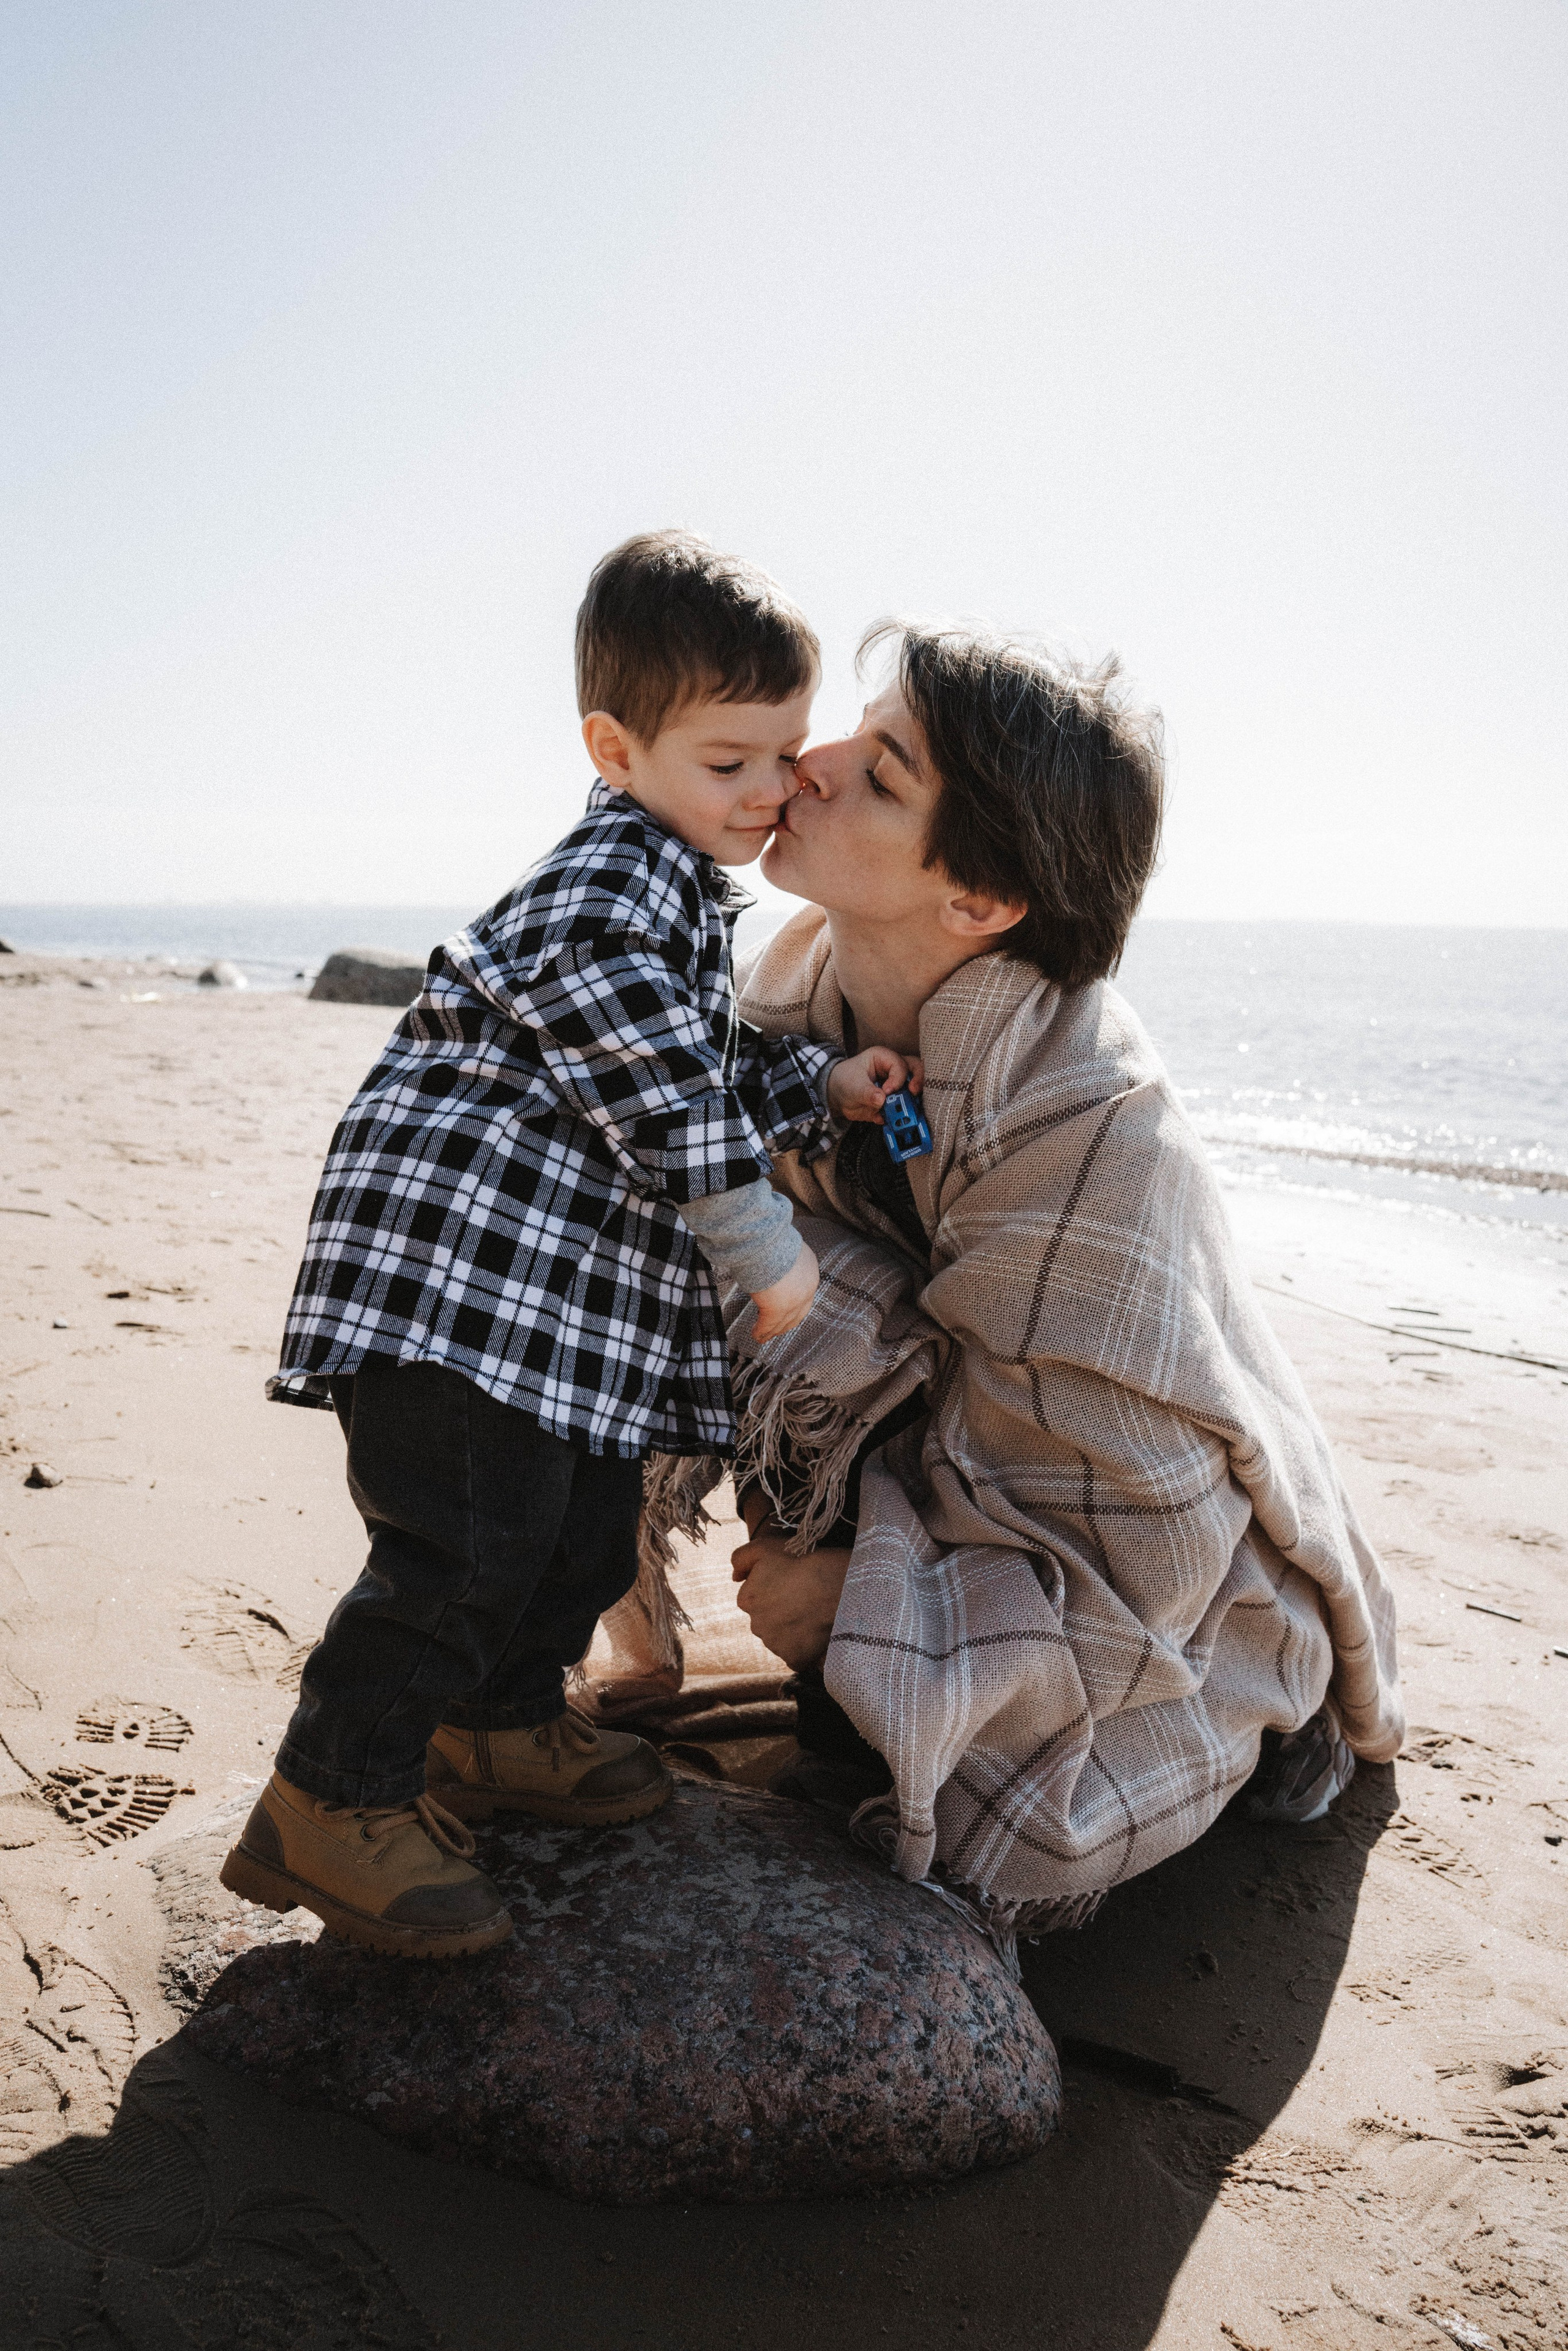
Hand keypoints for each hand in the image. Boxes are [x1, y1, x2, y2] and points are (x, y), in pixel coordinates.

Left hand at [730, 1526, 852, 1668]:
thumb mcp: (766, 1547)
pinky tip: (818, 1633)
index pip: (754, 1598)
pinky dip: (805, 1647)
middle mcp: (756, 1626)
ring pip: (781, 1638)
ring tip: (814, 1614)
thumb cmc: (804, 1562)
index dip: (774, 1589)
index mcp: (747, 1600)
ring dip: (793, 1629)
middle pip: (767, 1620)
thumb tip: (734, 1576)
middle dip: (781, 1612)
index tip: (791, 1583)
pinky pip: (797, 1655)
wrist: (838, 1586)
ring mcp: (776, 1645)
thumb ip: (741, 1558)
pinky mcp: (794, 1659)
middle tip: (805, 1598)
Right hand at [750, 1240, 818, 1341]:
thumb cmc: (768, 1237)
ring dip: (773, 1331)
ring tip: (763, 1337)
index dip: (796, 1305)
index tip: (787, 1312)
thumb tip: (769, 1258)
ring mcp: (794, 1301)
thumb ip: (781, 1259)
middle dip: (787, 1323)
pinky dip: (761, 1332)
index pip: (805, 1293)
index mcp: (810, 1269)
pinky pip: (767, 1325)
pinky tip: (755, 1335)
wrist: (765, 1240)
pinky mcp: (777, 1309)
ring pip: (784, 1322)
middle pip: (799, 1313)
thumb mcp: (782, 1247)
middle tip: (777, 1330)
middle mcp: (807, 1287)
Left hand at [826, 1047, 923, 1124]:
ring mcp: (897, 1083)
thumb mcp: (852, 1087)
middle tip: (913, 1093)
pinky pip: (908, 1103)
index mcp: (883, 1058)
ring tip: (909, 1110)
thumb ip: (867, 1093)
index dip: (897, 1079)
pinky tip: (900, 1119)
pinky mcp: (897, 1099)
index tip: (887, 1092)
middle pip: (915, 1068)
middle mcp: (894, 1068)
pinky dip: (907, 1111)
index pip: (899, 1065)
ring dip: (914, 1099)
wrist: (838, 1097)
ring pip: (915, 1087)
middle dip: (918, 1081)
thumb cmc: (844, 1082)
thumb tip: (881, 1100)